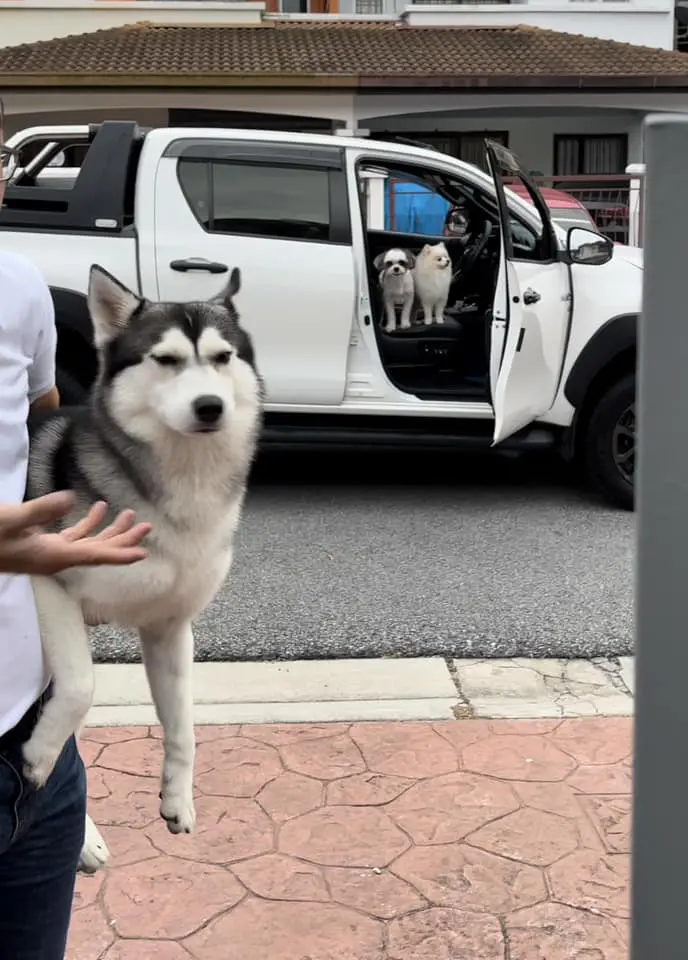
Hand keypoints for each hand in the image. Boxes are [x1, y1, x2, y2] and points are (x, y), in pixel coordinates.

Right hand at [0, 492, 151, 574]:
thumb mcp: (12, 519)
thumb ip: (40, 510)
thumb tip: (70, 498)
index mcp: (54, 556)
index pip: (94, 555)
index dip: (119, 554)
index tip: (143, 554)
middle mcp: (56, 558)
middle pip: (98, 551)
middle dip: (123, 539)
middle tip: (147, 526)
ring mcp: (49, 552)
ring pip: (88, 543)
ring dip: (109, 530)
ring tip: (130, 515)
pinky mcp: (42, 545)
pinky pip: (73, 537)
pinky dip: (87, 524)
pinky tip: (98, 509)